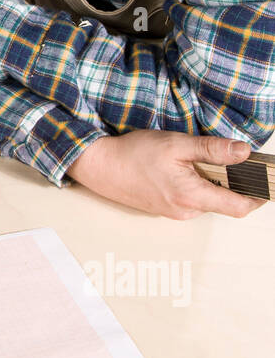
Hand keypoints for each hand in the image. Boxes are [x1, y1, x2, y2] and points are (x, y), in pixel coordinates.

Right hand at [67, 130, 264, 218]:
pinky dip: (195, 184)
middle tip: (227, 157)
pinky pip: (192, 199)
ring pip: (208, 199)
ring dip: (211, 181)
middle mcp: (186, 211)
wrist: (99, 166)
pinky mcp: (167, 209)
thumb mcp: (176, 144)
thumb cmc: (133, 154)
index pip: (240, 207)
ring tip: (192, 159)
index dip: (258, 196)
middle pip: (225, 202)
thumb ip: (212, 150)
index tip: (266, 181)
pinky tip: (179, 168)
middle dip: (232, 181)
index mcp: (192, 197)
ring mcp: (175, 212)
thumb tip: (244, 152)